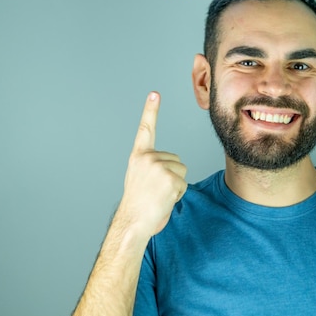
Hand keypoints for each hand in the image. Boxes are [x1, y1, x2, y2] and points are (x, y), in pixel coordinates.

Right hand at [118, 92, 187, 238]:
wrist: (133, 222)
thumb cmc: (138, 205)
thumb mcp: (140, 178)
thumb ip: (151, 166)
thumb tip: (169, 169)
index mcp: (138, 156)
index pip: (145, 129)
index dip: (150, 110)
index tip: (154, 93)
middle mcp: (147, 158)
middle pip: (176, 160)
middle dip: (171, 176)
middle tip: (154, 191)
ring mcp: (158, 167)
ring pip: (181, 170)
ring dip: (174, 186)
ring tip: (158, 195)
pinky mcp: (170, 178)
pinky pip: (183, 183)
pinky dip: (177, 194)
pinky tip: (163, 199)